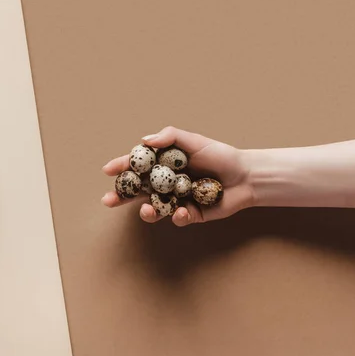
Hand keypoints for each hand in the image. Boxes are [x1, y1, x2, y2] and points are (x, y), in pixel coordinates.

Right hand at [101, 126, 254, 225]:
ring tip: (146, 210)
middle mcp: (166, 183)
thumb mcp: (194, 141)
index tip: (107, 169)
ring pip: (153, 209)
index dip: (122, 167)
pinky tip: (184, 210)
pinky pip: (178, 218)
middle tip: (108, 200)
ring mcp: (177, 200)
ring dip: (146, 212)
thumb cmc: (220, 155)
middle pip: (138, 191)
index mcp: (164, 165)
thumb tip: (145, 140)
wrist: (246, 176)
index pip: (138, 166)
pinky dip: (178, 215)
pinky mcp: (190, 214)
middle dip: (121, 196)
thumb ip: (169, 137)